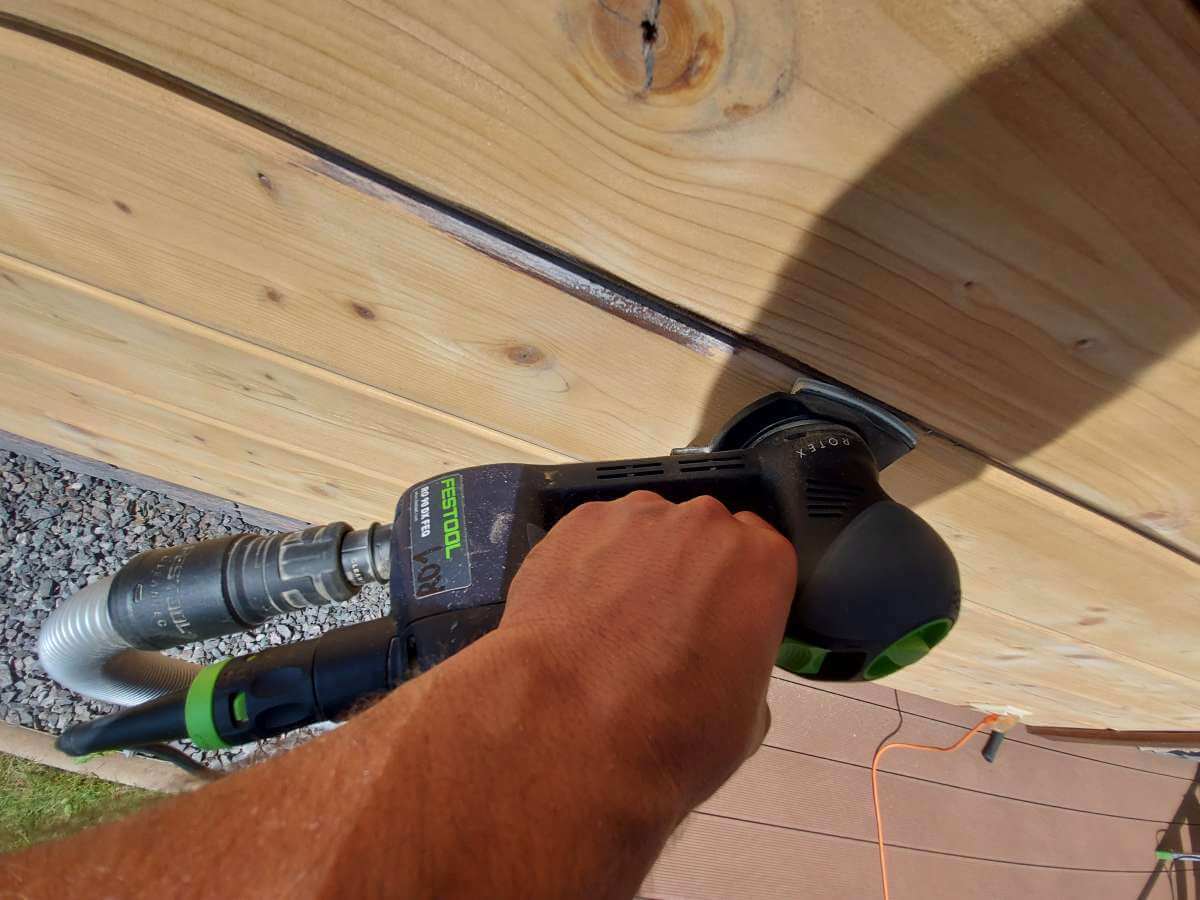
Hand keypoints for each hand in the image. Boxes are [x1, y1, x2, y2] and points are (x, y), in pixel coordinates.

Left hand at [499, 490, 796, 819]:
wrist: (572, 730)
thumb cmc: (660, 730)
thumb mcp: (745, 720)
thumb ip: (743, 665)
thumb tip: (722, 669)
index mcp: (760, 565)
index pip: (761, 553)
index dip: (738, 588)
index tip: (723, 614)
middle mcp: (703, 528)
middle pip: (702, 537)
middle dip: (688, 574)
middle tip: (666, 631)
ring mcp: (637, 519)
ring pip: (645, 533)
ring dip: (636, 569)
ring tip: (614, 631)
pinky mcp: (578, 524)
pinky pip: (592, 538)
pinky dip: (587, 568)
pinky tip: (579, 617)